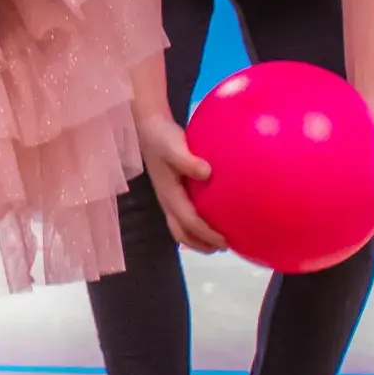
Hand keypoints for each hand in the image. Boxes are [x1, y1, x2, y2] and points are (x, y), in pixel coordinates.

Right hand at [138, 110, 226, 253]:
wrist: (148, 128)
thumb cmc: (162, 137)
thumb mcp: (173, 146)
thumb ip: (186, 160)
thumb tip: (207, 173)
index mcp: (169, 194)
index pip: (188, 221)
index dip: (205, 234)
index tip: (225, 241)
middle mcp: (167, 201)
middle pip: (181, 233)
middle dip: (201, 244)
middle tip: (223, 247)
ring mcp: (168, 198)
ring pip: (181, 228)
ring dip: (198, 238)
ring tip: (219, 240)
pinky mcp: (172, 192)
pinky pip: (184, 217)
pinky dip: (197, 225)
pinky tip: (212, 216)